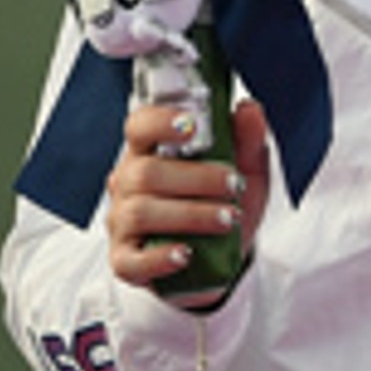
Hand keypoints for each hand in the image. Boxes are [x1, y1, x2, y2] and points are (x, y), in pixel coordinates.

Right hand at [104, 98, 267, 303]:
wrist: (221, 257)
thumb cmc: (223, 204)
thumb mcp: (245, 171)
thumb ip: (247, 140)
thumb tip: (248, 108)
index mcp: (150, 153)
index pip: (139, 127)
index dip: (159, 122)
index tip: (191, 124)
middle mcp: (128, 184)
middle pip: (145, 172)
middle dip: (196, 178)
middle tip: (234, 185)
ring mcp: (122, 223)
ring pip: (140, 212)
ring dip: (190, 214)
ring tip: (227, 218)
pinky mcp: (125, 261)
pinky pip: (131, 261)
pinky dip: (159, 257)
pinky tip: (186, 253)